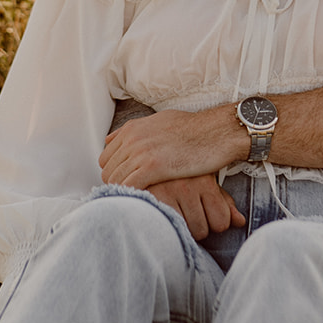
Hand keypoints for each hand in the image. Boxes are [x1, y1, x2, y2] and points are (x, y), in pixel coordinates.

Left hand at [99, 106, 243, 190]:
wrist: (216, 131)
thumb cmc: (195, 128)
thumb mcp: (160, 121)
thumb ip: (137, 131)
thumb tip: (117, 137)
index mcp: (132, 128)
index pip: (106, 157)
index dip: (115, 172)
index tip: (126, 181)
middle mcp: (132, 138)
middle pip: (107, 170)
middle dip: (118, 183)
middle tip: (133, 194)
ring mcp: (141, 152)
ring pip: (115, 180)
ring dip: (124, 192)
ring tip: (138, 200)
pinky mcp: (152, 166)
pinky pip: (128, 187)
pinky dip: (132, 196)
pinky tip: (143, 201)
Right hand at [146, 177, 245, 240]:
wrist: (143, 156)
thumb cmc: (178, 174)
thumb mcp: (204, 181)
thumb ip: (223, 202)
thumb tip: (240, 222)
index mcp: (204, 180)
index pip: (222, 221)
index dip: (214, 221)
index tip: (203, 211)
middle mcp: (187, 186)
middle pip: (204, 230)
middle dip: (197, 226)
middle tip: (185, 211)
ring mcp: (166, 194)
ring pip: (186, 233)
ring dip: (182, 228)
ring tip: (173, 212)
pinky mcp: (149, 200)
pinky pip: (168, 229)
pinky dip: (167, 227)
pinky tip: (162, 215)